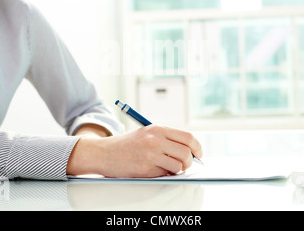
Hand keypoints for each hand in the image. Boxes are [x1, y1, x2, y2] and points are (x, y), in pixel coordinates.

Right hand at [66, 125, 202, 177]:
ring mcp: (151, 154)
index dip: (197, 147)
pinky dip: (166, 175)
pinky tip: (157, 171)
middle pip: (186, 152)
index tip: (199, 154)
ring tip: (170, 169)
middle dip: (190, 162)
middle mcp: (155, 139)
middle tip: (186, 165)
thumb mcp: (146, 133)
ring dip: (178, 170)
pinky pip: (166, 174)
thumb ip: (166, 138)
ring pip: (179, 165)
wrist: (104, 152)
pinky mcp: (146, 168)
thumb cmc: (126, 145)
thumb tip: (189, 151)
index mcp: (157, 128)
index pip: (188, 137)